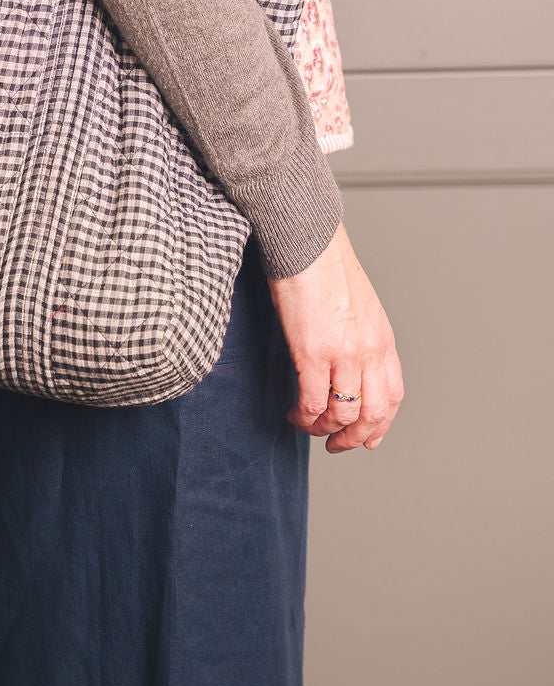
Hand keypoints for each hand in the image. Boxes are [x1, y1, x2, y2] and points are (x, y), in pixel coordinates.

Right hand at [265, 221, 403, 451]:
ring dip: (324, 429)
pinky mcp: (312, 352)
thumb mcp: (358, 305)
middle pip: (373, 413)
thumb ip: (361, 336)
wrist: (306, 240)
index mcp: (382, 338)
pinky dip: (303, 416)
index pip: (392, 395)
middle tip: (336, 445)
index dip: (380, 425)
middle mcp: (370, 349)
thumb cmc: (324, 265)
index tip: (367, 438)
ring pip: (343, 413)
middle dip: (354, 438)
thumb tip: (348, 362)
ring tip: (306, 425)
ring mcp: (343, 353)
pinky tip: (293, 413)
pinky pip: (312, 401)